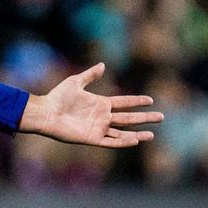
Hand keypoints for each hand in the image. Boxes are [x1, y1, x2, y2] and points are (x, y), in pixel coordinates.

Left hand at [19, 63, 162, 147]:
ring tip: (152, 134)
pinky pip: (111, 141)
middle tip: (161, 117)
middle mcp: (102, 117)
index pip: (124, 103)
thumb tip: (103, 65)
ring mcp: (98, 128)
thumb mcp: (75, 82)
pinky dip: (123, 142)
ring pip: (122, 132)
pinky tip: (136, 140)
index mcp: (100, 103)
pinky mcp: (92, 138)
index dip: (137, 101)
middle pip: (128, 118)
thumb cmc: (58, 97)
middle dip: (144, 118)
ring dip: (137, 133)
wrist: (46, 112)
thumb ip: (90, 75)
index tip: (151, 100)